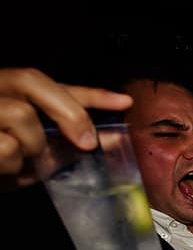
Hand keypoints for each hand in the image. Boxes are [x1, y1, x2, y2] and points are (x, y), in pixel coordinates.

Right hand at [0, 68, 132, 183]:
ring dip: (33, 146)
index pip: (48, 80)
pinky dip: (13, 165)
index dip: (89, 90)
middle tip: (86, 143)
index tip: (124, 102)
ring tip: (22, 161)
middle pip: (32, 82)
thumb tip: (114, 137)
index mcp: (5, 88)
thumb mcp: (34, 144)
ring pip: (20, 115)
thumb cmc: (0, 158)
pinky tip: (5, 169)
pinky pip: (6, 147)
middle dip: (68, 113)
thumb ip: (66, 134)